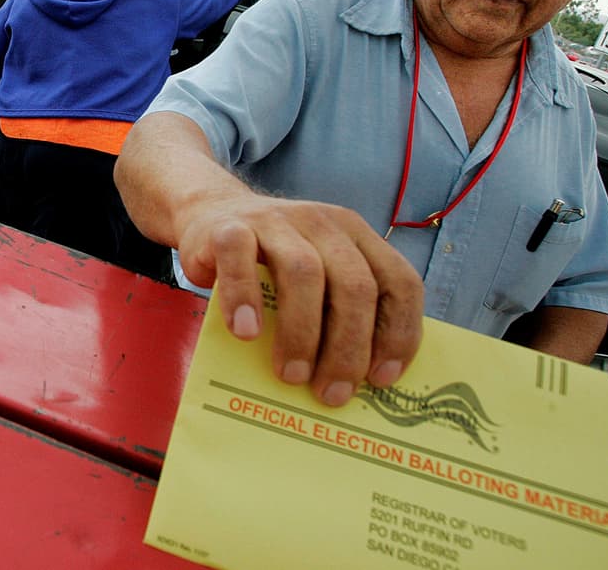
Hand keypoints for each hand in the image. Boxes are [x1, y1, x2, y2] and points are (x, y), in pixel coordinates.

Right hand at [175, 191, 423, 406]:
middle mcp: (322, 223)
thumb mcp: (315, 275)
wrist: (209, 215)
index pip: (399, 281)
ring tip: (292, 375)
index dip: (399, 332)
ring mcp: (276, 221)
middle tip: (331, 393)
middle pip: (355, 284)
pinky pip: (240, 260)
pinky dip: (244, 299)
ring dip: (302, 333)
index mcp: (355, 236)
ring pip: (304, 273)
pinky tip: (246, 335)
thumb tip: (352, 382)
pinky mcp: (229, 228)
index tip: (381, 378)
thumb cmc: (268, 262)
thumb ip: (335, 309)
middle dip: (349, 347)